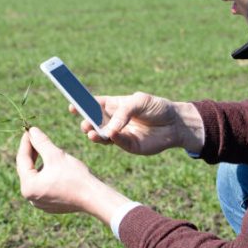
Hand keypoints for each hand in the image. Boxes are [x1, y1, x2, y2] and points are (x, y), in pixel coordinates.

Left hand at [16, 127, 129, 222]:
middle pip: (27, 169)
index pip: (22, 159)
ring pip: (36, 178)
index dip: (25, 142)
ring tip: (47, 151)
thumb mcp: (55, 155)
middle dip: (32, 153)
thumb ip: (41, 142)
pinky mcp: (50, 205)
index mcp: (28, 186)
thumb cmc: (74, 176)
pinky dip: (46, 174)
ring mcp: (40, 203)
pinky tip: (54, 166)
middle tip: (36, 137)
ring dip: (40, 163)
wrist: (93, 197)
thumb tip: (32, 131)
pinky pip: (44, 186)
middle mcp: (30, 198)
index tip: (28, 130)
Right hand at [70, 92, 204, 155]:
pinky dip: (113, 139)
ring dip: (95, 135)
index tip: (71, 106)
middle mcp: (114, 121)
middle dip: (86, 123)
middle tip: (84, 124)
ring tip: (90, 133)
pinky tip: (110, 135)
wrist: (176, 123)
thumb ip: (124, 111)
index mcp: (114, 106)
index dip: (82, 105)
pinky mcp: (129, 146)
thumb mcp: (139, 101)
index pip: (93, 105)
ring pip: (102, 136)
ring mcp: (120, 134)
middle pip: (94, 122)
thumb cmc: (157, 107)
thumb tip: (110, 128)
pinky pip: (117, 143)